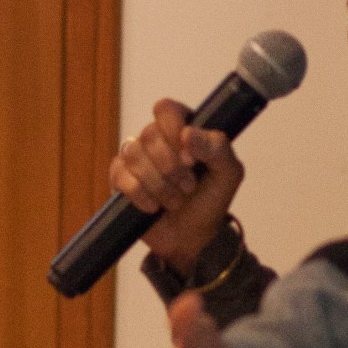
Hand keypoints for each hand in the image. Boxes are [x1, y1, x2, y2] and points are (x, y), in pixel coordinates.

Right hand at [113, 97, 245, 273]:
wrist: (192, 237)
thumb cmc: (210, 200)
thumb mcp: (229, 174)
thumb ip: (217, 148)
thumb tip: (187, 133)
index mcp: (181, 130)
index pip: (166, 109)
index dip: (174, 130)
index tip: (191, 157)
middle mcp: (155, 139)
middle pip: (150, 135)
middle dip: (171, 167)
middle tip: (187, 186)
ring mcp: (134, 158)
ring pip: (134, 155)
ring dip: (159, 184)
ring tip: (174, 200)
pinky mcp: (119, 178)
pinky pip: (122, 177)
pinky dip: (142, 196)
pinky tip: (153, 206)